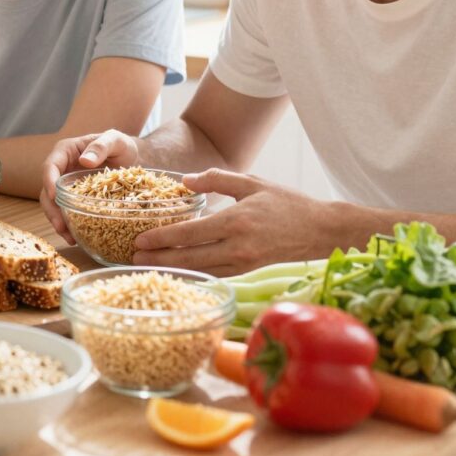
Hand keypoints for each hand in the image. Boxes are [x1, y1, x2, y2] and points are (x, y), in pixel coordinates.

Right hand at [39, 130, 140, 242]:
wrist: (131, 159)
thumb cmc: (121, 145)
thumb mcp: (115, 140)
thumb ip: (101, 146)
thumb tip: (84, 161)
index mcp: (66, 152)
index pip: (50, 166)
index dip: (48, 181)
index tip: (54, 196)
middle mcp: (62, 169)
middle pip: (48, 189)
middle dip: (51, 209)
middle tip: (60, 225)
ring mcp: (68, 185)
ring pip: (54, 205)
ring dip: (58, 221)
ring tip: (69, 237)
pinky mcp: (76, 198)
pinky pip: (67, 212)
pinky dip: (70, 224)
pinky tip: (76, 237)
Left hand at [131, 169, 344, 275]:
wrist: (323, 231)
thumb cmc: (288, 204)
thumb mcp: (252, 182)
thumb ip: (217, 179)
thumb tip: (185, 180)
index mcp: (236, 221)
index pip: (190, 234)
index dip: (162, 238)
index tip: (139, 239)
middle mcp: (238, 247)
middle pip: (189, 257)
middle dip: (158, 258)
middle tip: (132, 257)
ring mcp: (244, 264)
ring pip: (200, 270)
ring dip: (172, 269)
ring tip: (148, 265)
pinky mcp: (249, 273)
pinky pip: (215, 276)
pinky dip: (193, 274)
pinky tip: (177, 272)